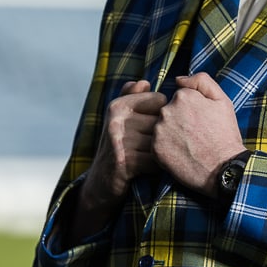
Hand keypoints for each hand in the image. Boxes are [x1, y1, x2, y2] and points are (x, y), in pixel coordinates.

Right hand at [75, 80, 166, 236]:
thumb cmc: (119, 148)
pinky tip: (151, 170)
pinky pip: (157, 160)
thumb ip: (132, 98)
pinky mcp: (124, 162)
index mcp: (118, 105)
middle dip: (165, 136)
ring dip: (163, 152)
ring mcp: (118, 141)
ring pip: (161, 140)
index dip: (162, 115)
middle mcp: (116, 119)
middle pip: (162, 121)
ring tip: (155, 157)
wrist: (101, 184)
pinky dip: (159, 167)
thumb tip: (145, 82)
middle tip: (157, 147)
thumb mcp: (120, 120)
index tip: (154, 128)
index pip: (159, 99)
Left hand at [154, 72, 245, 197]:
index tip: (201, 123)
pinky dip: (166, 149)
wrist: (223, 168)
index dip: (191, 111)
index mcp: (183, 96)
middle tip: (195, 136)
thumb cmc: (225, 135)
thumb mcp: (222, 101)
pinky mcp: (155, 149)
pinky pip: (156, 145)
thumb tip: (178, 79)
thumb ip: (201, 81)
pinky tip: (181, 155)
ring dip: (171, 135)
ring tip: (188, 146)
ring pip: (161, 128)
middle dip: (178, 122)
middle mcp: (167, 110)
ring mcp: (159, 130)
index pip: (179, 99)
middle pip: (168, 112)